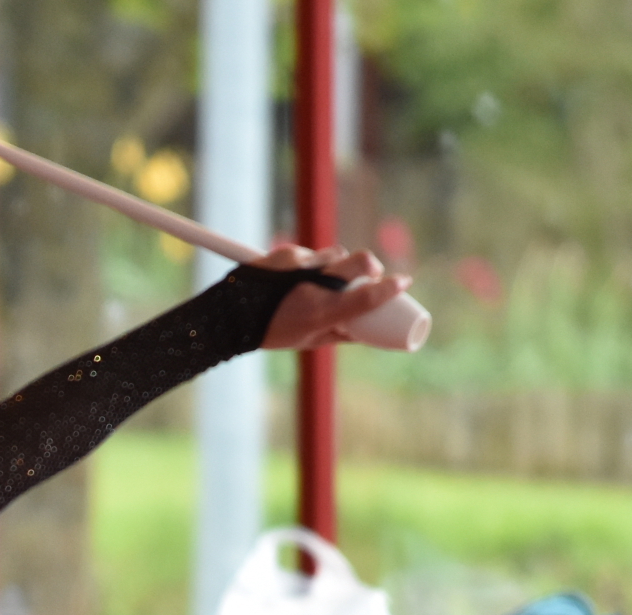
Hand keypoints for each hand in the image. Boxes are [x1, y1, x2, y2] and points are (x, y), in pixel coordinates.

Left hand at [255, 246, 408, 350]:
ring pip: (335, 254)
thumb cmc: (271, 333)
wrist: (227, 318)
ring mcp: (300, 266)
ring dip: (337, 264)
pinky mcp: (286, 254)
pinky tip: (298, 276)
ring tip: (325, 279)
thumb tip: (366, 332)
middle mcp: (313, 287)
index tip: (404, 280)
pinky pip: (311, 254)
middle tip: (371, 273)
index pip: (366, 297)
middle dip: (370, 265)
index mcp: (321, 313)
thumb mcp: (308, 341)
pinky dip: (311, 263)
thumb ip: (340, 335)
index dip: (390, 288)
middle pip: (359, 261)